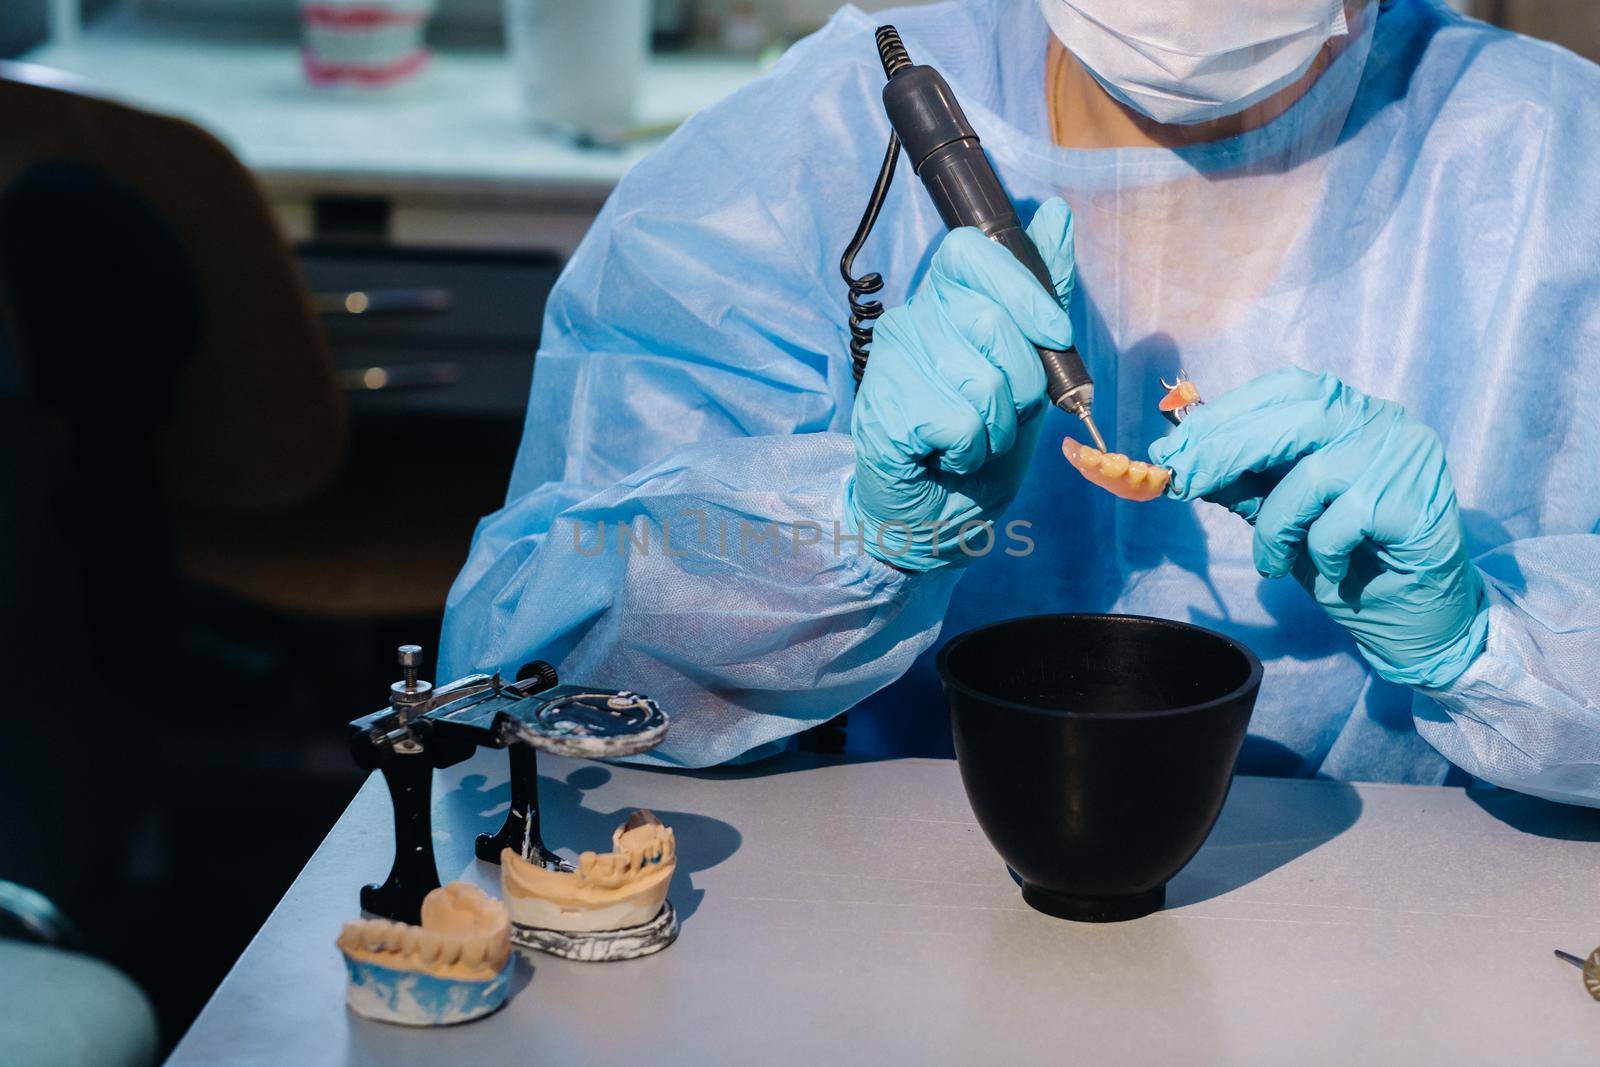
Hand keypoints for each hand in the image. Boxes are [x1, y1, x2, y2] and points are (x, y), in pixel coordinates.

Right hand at [846, 198, 1074, 571]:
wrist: (935, 518)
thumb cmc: (980, 443)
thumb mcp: (1029, 369)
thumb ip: (1042, 296)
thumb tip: (1055, 215)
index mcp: (947, 300)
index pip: (974, 252)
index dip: (1023, 291)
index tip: (1055, 336)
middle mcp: (912, 319)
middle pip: (992, 322)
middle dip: (1024, 384)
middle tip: (1001, 414)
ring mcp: (890, 362)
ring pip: (982, 380)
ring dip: (996, 428)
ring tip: (972, 441)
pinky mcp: (882, 409)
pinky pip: (958, 423)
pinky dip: (969, 452)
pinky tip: (945, 456)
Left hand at [1148, 367, 1488, 687]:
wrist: (1414, 614)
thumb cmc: (1345, 556)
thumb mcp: (1280, 512)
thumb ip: (1242, 480)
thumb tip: (1178, 455)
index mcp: (1348, 411)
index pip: (1283, 390)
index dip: (1224, 415)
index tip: (1173, 447)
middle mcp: (1382, 421)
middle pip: (1295, 416)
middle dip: (1226, 449)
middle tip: (1182, 482)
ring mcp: (1406, 458)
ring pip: (1313, 475)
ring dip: (1275, 525)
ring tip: (1272, 561)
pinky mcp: (1419, 502)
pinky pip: (1342, 522)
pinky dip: (1320, 551)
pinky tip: (1332, 569)